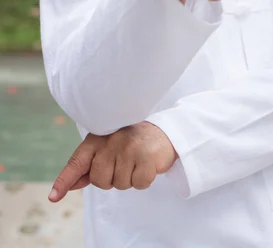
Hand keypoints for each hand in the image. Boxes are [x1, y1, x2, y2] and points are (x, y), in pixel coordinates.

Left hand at [48, 122, 176, 201]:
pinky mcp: (146, 157)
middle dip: (111, 179)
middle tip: (124, 163)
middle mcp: (111, 141)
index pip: (78, 161)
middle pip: (99, 180)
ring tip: (136, 161)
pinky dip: (144, 180)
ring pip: (120, 185)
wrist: (164, 131)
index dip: (65, 180)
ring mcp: (129, 148)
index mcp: (98, 138)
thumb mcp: (108, 148)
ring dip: (129, 179)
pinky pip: (138, 184)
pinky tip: (147, 164)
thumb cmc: (131, 142)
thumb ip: (90, 165)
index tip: (54, 196)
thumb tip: (71, 185)